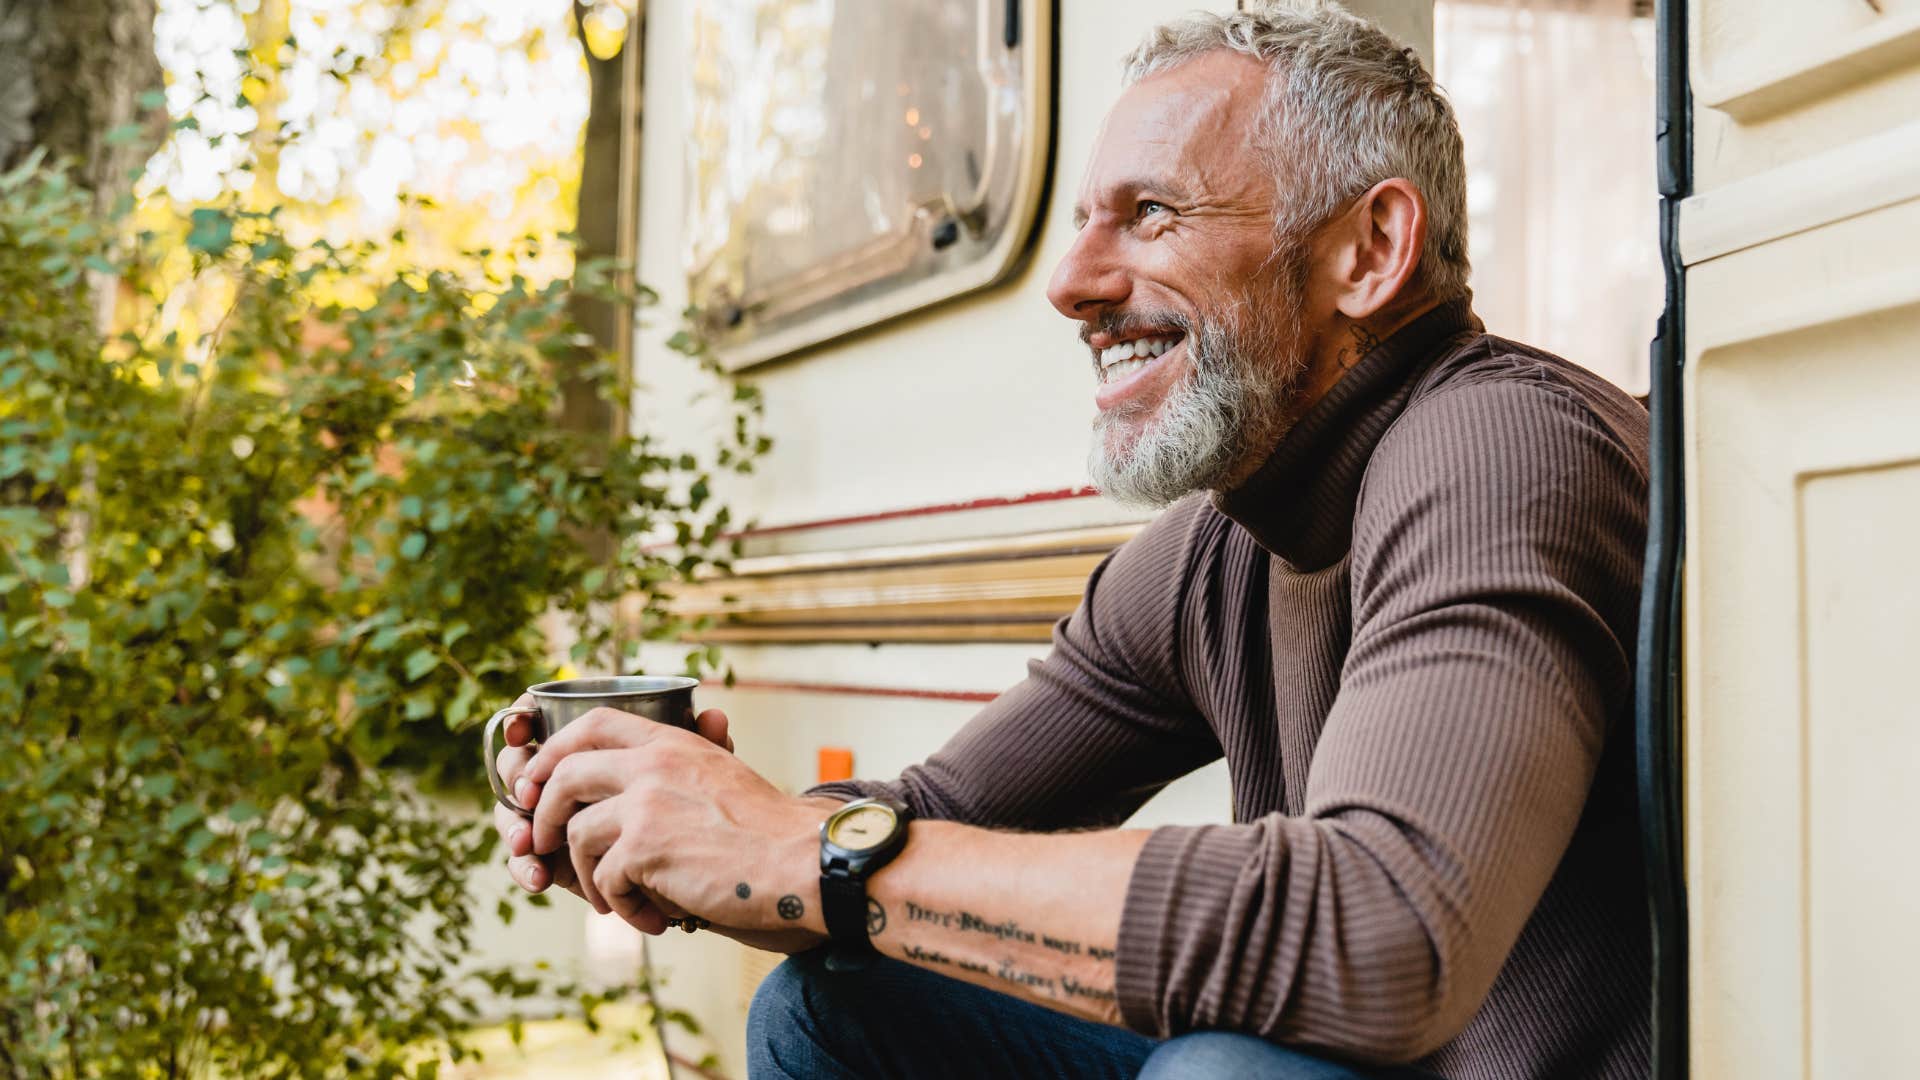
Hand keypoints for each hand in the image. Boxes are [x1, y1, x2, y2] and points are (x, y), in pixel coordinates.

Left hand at [518, 710, 829, 941]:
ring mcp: (646, 803)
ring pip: (579, 836)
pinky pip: (606, 880)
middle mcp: (653, 763)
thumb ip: (687, 761)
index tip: (540, 782)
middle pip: (565, 775)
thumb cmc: (767, 829)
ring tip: (619, 901)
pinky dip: (623, 907)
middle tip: (545, 846)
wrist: (799, 861)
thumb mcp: (722, 773)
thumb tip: (681, 740)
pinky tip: (654, 919)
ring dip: (590, 877)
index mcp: (671, 742)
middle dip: (545, 815)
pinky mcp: (645, 847)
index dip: (554, 751)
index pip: (593, 723)